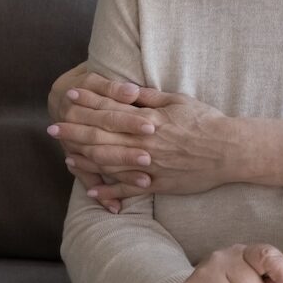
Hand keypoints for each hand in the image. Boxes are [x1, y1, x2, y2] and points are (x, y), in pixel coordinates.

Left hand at [47, 69, 239, 205]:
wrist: (228, 150)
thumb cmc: (206, 121)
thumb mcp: (178, 101)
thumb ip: (150, 97)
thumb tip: (127, 90)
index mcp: (148, 120)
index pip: (110, 109)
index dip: (88, 102)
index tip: (70, 98)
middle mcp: (143, 143)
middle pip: (102, 136)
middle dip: (75, 131)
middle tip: (54, 128)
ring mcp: (149, 166)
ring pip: (109, 164)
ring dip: (85, 160)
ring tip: (67, 156)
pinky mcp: (158, 184)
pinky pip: (128, 190)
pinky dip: (109, 192)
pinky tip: (92, 191)